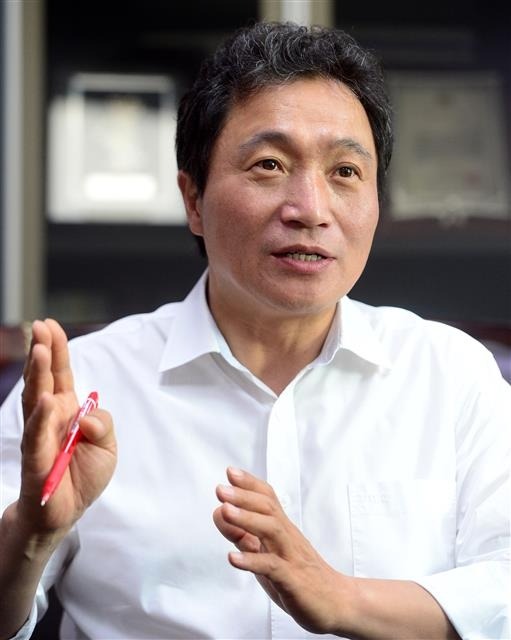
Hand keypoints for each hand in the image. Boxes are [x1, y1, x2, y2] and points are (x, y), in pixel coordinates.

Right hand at [16, 319, 116, 536]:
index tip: (49, 325)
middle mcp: (50, 418)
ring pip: (37, 400)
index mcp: (68, 411)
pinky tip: (46, 400)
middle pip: (45, 379)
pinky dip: (42, 418)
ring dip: (38, 375)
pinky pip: (38, 436)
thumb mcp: (107, 446)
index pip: (61, 374)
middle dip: (43, 352)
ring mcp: (40, 436)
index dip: (57, 350)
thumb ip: (104, 424)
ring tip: (40, 350)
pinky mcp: (37, 459)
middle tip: (40, 326)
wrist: (65, 513)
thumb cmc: (83, 477)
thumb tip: (89, 416)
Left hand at [213, 468, 351, 634]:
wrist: (337, 602)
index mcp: (282, 529)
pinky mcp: (293, 580)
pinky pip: (272, 567)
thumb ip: (242, 534)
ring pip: (271, 530)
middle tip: (220, 488)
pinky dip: (252, 561)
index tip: (231, 472)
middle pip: (268, 508)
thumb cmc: (299, 575)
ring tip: (225, 510)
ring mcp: (291, 557)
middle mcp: (288, 537)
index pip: (268, 498)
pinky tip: (233, 558)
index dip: (250, 484)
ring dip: (247, 518)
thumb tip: (219, 513)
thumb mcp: (265, 552)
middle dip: (244, 496)